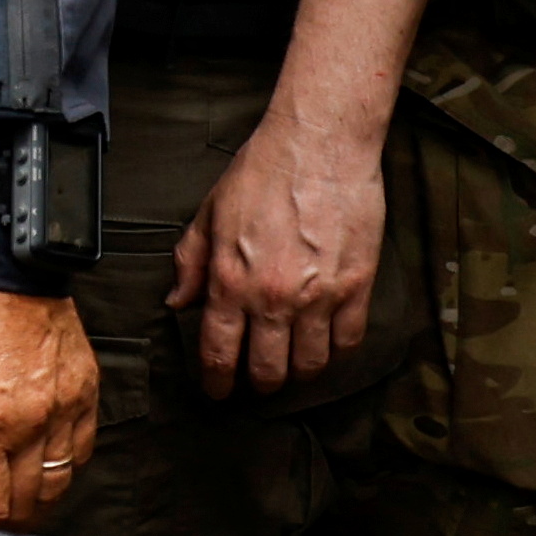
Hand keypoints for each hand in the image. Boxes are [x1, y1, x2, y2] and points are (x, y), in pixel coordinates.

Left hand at [177, 108, 386, 398]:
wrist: (320, 143)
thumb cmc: (263, 170)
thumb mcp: (211, 213)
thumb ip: (192, 262)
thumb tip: (178, 301)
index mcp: (231, 282)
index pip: (220, 353)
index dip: (217, 382)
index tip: (218, 392)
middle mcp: (273, 298)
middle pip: (269, 370)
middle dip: (260, 383)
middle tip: (258, 380)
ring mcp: (319, 296)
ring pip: (310, 364)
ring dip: (299, 371)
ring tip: (293, 363)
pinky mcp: (356, 286)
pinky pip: (348, 340)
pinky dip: (336, 350)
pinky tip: (327, 343)